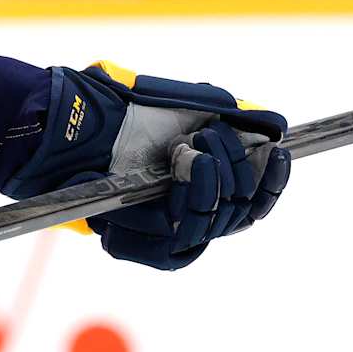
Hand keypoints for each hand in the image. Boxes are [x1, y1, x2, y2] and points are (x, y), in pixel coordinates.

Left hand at [5, 62, 289, 270]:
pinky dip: (189, 201)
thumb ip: (231, 114)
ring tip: (191, 149)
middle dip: (238, 170)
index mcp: (205, 180)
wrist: (72, 124)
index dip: (273, 180)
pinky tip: (180, 171)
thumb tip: (277, 127)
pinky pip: (180, 245)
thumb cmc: (122, 110)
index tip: (280, 151)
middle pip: (243, 213)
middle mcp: (189, 211)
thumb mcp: (183, 102)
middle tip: (210, 136)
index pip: (255, 196)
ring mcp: (166, 234)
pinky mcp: (143, 248)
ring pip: (216, 227)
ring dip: (213, 183)